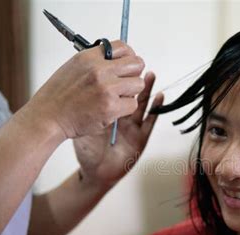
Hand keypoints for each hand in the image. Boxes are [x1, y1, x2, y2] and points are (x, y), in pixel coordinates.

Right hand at [26, 40, 144, 139]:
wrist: (48, 116)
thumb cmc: (59, 95)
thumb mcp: (74, 67)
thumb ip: (96, 62)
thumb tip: (118, 61)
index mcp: (89, 57)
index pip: (123, 47)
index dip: (129, 56)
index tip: (126, 65)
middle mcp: (99, 70)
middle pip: (137, 64)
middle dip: (134, 74)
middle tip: (126, 83)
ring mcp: (106, 88)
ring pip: (138, 84)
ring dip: (131, 92)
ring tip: (117, 97)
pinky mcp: (111, 107)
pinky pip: (133, 104)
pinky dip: (125, 108)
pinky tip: (112, 109)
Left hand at [73, 72, 162, 187]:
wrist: (89, 169)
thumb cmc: (83, 145)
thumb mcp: (80, 118)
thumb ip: (86, 100)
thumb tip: (86, 75)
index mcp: (107, 107)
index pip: (115, 85)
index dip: (118, 73)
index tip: (116, 61)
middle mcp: (121, 114)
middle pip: (132, 90)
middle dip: (134, 77)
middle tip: (134, 65)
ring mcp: (131, 126)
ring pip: (143, 102)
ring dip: (148, 87)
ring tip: (150, 74)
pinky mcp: (140, 139)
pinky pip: (150, 121)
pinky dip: (156, 109)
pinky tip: (160, 96)